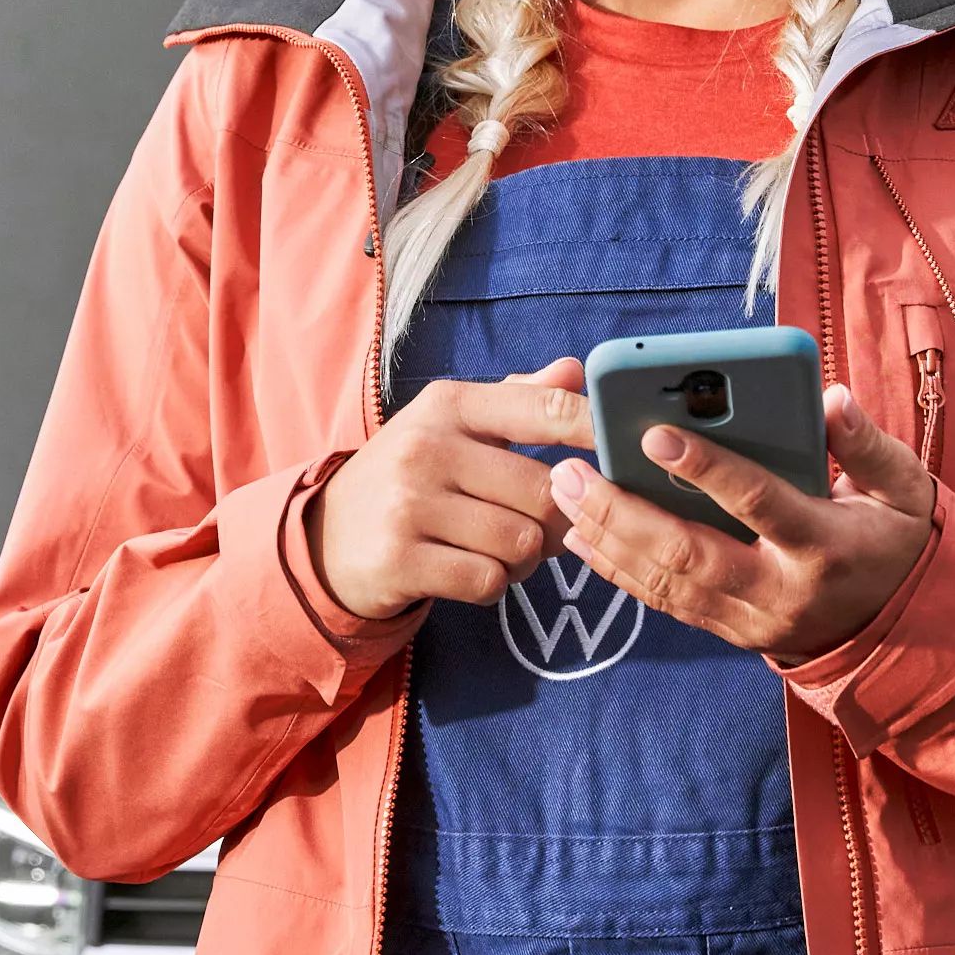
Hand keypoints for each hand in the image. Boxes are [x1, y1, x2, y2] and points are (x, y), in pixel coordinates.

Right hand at [305, 357, 591, 619]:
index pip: (544, 409)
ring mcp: (409, 504)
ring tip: (500, 548)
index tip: (625, 448)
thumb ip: (520, 399)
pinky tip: (470, 570)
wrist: (329, 535)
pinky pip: (489, 582)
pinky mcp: (400, 559)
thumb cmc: (414, 473)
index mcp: (450, 403)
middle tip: (541, 526)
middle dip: (556, 519)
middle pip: (543, 492)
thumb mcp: (456, 424)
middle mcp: (427, 446)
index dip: (595, 429)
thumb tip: (577, 370)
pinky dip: (494, 585)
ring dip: (525, 559)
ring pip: (521, 543)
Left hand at [545, 383, 935, 663]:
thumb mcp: (903, 490)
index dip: (707, 470)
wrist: (908, 634)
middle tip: (573, 472)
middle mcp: (780, 590)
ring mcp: (751, 619)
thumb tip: (830, 399)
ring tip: (565, 493)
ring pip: (666, 583)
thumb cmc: (895, 541)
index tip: (655, 435)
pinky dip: (617, 571)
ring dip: (607, 539)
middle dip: (623, 512)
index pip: (758, 503)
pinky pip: (665, 602)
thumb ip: (866, 444)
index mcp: (824, 545)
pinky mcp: (730, 631)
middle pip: (690, 554)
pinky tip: (581, 537)